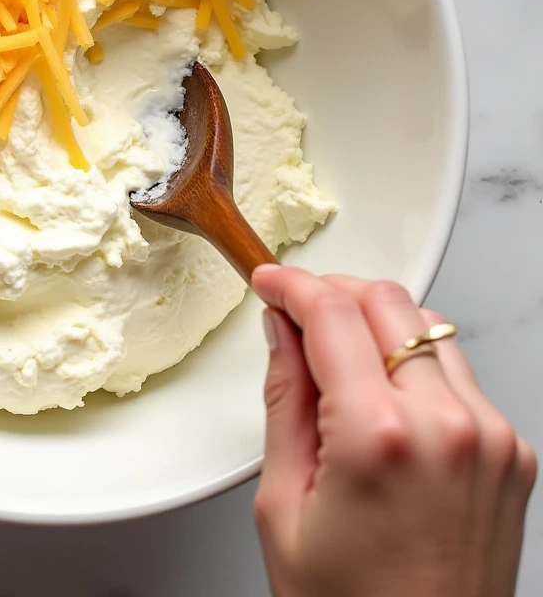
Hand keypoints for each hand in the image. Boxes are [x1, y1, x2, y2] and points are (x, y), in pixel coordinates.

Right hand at [252, 266, 535, 596]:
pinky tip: (383, 395)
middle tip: (297, 312)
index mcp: (380, 437)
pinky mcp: (514, 454)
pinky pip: (458, 374)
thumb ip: (285, 399)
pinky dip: (415, 365)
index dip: (291, 284)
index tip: (269, 281)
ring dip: (376, 323)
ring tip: (338, 358)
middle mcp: (449, 427)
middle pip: (388, 301)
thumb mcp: (283, 502)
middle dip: (334, 291)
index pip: (331, 312)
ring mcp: (492, 438)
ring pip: (428, 328)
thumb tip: (283, 334)